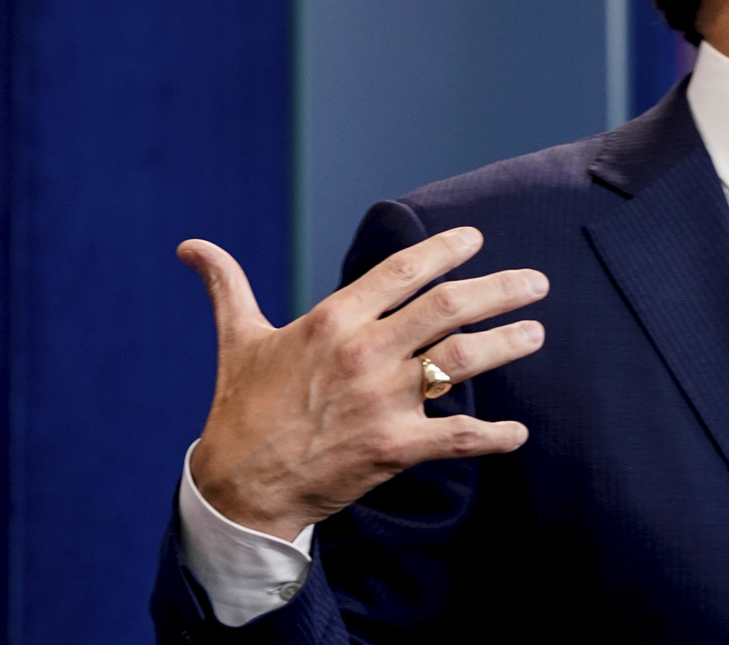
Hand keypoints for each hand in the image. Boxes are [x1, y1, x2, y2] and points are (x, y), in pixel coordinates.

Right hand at [181, 227, 546, 540]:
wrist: (237, 490)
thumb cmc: (241, 409)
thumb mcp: (238, 339)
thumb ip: (227, 287)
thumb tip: (191, 247)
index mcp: (332, 319)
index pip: (402, 270)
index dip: (444, 250)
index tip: (476, 239)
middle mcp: (363, 352)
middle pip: (448, 306)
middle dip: (500, 288)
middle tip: (536, 282)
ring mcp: (382, 400)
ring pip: (462, 358)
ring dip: (507, 343)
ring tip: (537, 331)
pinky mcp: (394, 448)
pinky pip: (457, 437)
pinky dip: (493, 435)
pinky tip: (519, 433)